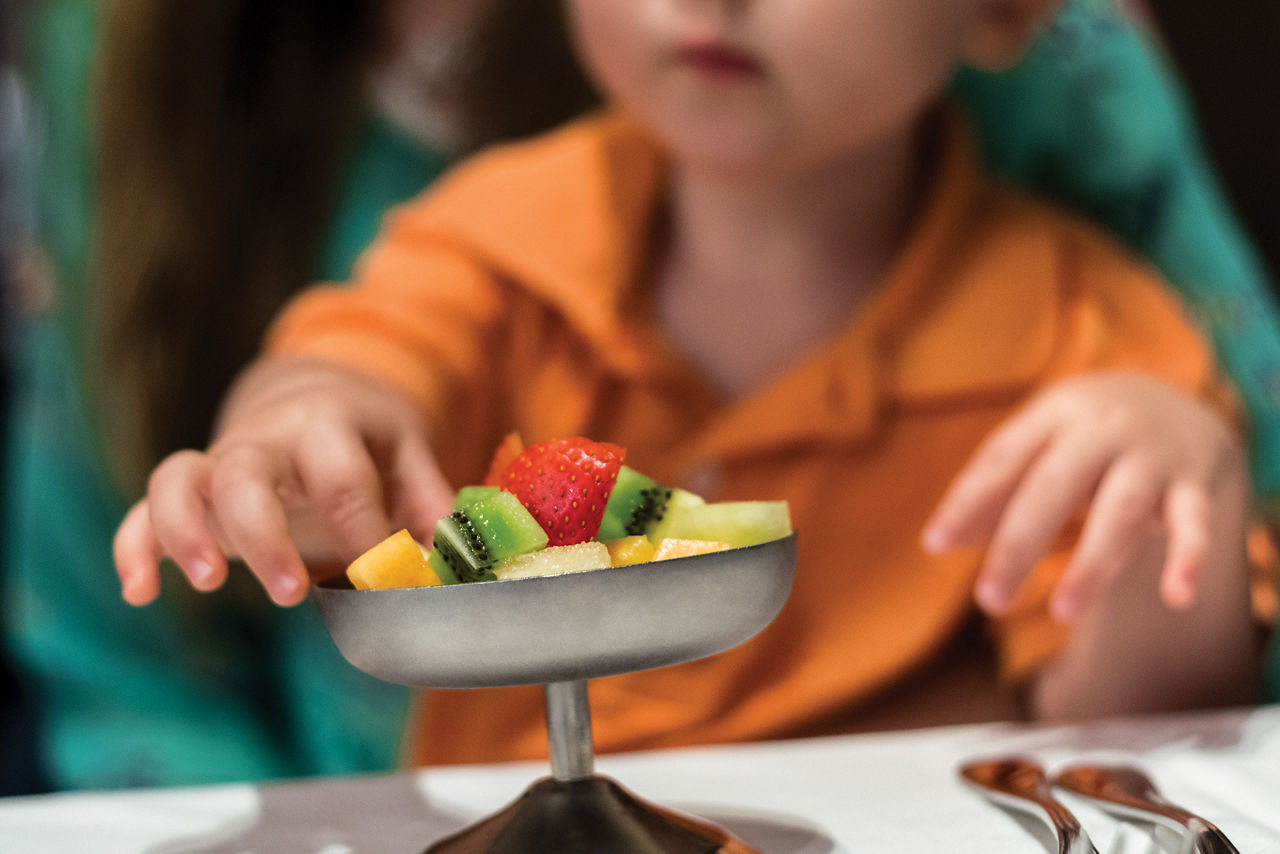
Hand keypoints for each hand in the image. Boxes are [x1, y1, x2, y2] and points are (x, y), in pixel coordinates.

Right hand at [113, 357, 454, 605]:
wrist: (309, 395)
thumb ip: (428, 499)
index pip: (341, 479)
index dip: (364, 534)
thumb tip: (452, 556)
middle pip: (244, 472)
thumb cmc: (365, 438)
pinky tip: (140, 592)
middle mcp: (264, 438)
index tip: (384, 582)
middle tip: (292, 592)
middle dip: (264, 534)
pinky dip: (132, 547)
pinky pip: (141, 510)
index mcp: (326, 423)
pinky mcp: (189, 490)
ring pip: (177, 479)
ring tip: (207, 583)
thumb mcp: (404, 451)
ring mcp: (218, 462)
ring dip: (183, 530)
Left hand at [922, 372, 1245, 622]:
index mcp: (1052, 416)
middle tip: (989, 599)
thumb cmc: (1080, 438)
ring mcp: (1150, 456)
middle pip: (1054, 488)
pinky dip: (1189, 558)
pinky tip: (1177, 596)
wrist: (1176, 402)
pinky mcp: (1193, 484)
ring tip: (1062, 613)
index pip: (1002, 460)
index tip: (935, 545)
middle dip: (1019, 544)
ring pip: (1120, 511)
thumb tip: (940, 542)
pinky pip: (1194, 521)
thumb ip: (995, 491)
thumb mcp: (1039, 447)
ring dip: (1092, 564)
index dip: (967, 502)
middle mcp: (1101, 430)